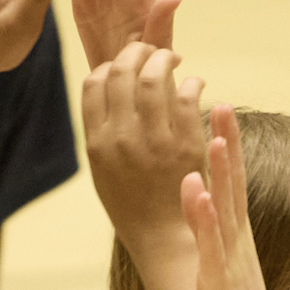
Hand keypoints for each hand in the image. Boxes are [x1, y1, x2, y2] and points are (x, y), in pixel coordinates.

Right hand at [82, 42, 210, 244]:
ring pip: (154, 77)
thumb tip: (106, 84)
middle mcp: (121, 139)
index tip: (124, 66)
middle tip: (151, 52)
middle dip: (137, 52)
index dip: (109, 66)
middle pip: (121, 72)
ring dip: (165, 59)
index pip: (93, 82)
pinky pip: (187, 97)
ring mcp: (154, 142)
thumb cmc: (133, 204)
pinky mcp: (187, 145)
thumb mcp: (104, 169)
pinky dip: (191, 82)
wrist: (165, 238)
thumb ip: (102, 129)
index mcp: (97, 143)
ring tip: (173, 59)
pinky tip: (195, 84)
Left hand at [180, 100, 289, 289]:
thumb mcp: (229, 277)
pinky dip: (204, 216)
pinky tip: (195, 190)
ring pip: (225, 208)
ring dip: (221, 172)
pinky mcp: (219, 283)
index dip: (228, 150)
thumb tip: (217, 227)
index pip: (233, 187)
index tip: (221, 115)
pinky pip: (211, 245)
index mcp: (237, 241)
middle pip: (233, 185)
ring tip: (213, 136)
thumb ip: (223, 250)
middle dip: (228, 144)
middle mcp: (237, 244)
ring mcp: (230, 261)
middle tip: (222, 105)